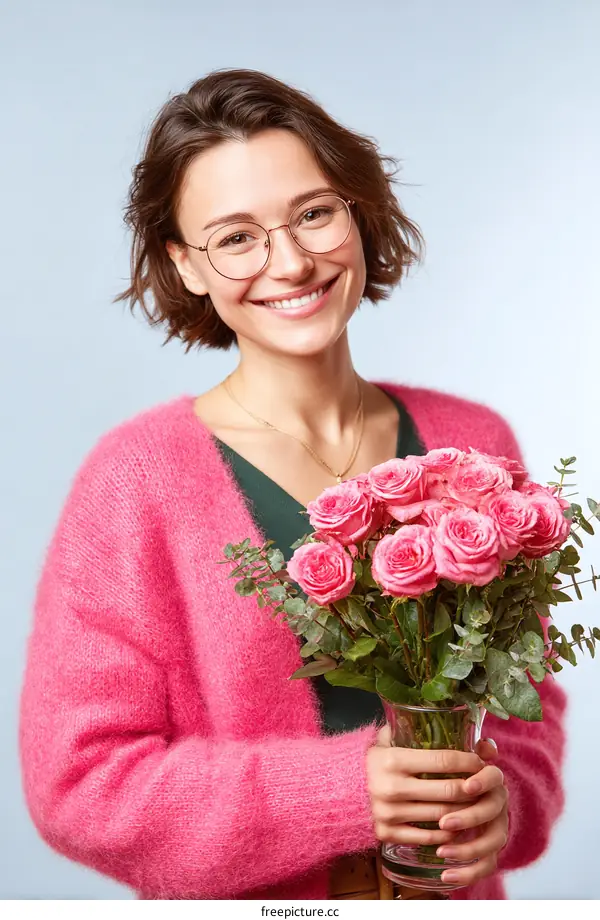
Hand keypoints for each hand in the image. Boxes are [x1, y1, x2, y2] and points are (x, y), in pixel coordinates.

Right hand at [366, 725, 483, 847]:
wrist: (333, 791)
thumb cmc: (367, 762)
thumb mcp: (383, 740)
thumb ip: (408, 730)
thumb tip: (448, 723)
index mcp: (393, 759)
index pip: (443, 760)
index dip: (468, 761)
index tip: (480, 761)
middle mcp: (392, 787)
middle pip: (449, 790)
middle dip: (473, 788)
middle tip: (483, 785)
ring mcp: (390, 813)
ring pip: (443, 816)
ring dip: (465, 811)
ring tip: (475, 804)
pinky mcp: (387, 834)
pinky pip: (429, 837)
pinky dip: (447, 833)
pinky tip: (456, 824)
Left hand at [436, 738, 507, 886]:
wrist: (457, 797)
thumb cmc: (440, 771)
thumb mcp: (440, 754)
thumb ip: (444, 742)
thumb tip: (457, 732)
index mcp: (489, 776)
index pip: (494, 776)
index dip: (481, 780)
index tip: (466, 786)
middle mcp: (498, 801)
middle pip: (492, 810)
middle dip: (469, 817)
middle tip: (444, 822)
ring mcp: (496, 826)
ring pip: (493, 841)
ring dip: (468, 848)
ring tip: (442, 851)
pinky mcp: (490, 851)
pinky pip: (486, 866)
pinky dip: (468, 874)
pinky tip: (446, 876)